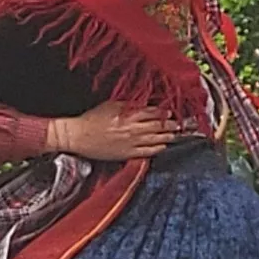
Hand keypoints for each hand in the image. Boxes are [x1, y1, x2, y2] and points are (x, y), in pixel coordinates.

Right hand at [45, 101, 174, 160]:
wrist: (78, 136)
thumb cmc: (92, 119)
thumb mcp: (111, 105)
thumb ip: (129, 105)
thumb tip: (144, 105)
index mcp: (129, 115)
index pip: (153, 113)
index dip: (164, 112)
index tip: (170, 112)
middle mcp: (133, 129)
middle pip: (158, 126)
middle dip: (170, 125)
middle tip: (179, 124)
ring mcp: (131, 143)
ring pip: (155, 139)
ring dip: (167, 137)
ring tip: (175, 135)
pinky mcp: (127, 154)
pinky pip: (147, 152)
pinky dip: (157, 149)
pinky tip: (163, 147)